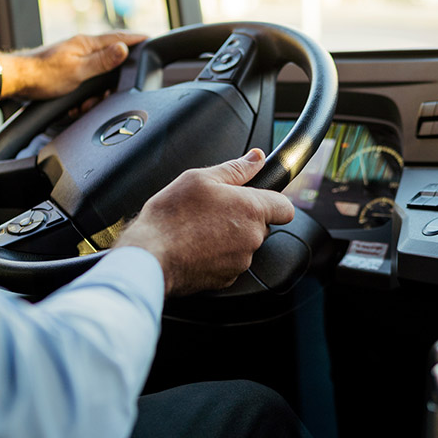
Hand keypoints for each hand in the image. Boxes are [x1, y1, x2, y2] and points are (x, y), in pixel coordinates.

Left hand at [0, 31, 146, 100]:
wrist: (16, 81)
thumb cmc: (43, 75)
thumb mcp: (78, 70)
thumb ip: (103, 61)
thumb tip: (124, 49)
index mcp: (87, 44)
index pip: (118, 38)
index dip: (136, 40)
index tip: (150, 39)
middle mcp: (82, 49)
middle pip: (110, 63)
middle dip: (108, 85)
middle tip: (100, 98)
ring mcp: (75, 59)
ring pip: (97, 78)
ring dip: (92, 95)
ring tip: (81, 105)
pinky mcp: (68, 71)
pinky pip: (85, 85)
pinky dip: (82, 98)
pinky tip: (73, 106)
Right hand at [114, 149, 295, 295]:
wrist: (151, 255)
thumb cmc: (171, 216)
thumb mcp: (200, 178)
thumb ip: (236, 168)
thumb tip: (256, 158)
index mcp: (252, 209)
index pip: (286, 207)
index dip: (274, 201)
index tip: (258, 198)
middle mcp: (252, 238)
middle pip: (262, 226)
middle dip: (245, 217)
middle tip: (215, 209)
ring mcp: (241, 261)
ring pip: (245, 245)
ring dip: (231, 237)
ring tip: (200, 228)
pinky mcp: (227, 279)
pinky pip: (230, 263)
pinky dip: (218, 255)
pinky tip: (196, 246)